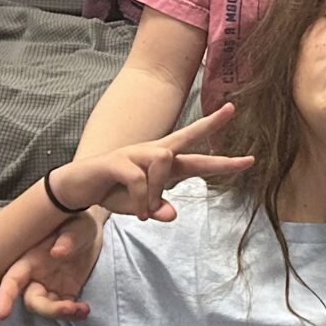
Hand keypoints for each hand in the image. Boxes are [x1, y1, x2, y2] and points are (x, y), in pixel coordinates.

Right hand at [0, 209, 103, 321]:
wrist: (91, 229)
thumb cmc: (76, 222)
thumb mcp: (76, 226)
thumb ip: (68, 238)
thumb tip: (57, 252)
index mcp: (29, 260)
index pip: (11, 281)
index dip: (4, 297)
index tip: (2, 314)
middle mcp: (35, 277)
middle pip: (32, 301)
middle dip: (48, 309)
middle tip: (70, 307)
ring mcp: (50, 286)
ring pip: (48, 309)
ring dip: (63, 314)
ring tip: (83, 309)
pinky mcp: (66, 292)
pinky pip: (65, 309)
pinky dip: (74, 313)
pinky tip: (85, 309)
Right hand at [46, 104, 252, 222]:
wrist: (76, 188)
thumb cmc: (113, 193)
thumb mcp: (139, 208)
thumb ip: (156, 209)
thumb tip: (171, 215)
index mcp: (163, 163)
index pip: (196, 153)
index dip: (222, 158)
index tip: (249, 158)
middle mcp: (152, 152)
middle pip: (186, 136)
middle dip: (210, 123)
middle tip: (231, 109)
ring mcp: (134, 153)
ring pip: (164, 160)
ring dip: (159, 189)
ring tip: (146, 211)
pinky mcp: (116, 161)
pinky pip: (139, 178)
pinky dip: (142, 198)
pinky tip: (138, 212)